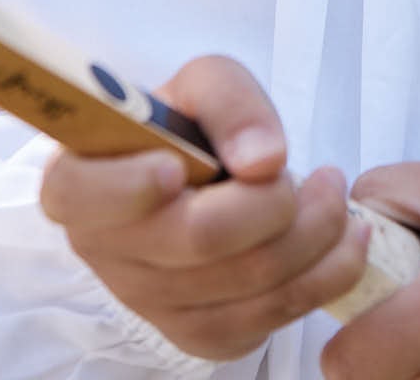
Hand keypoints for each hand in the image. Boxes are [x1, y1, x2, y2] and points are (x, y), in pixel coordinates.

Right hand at [39, 55, 370, 359]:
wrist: (199, 175)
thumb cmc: (188, 124)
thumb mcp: (202, 83)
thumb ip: (229, 101)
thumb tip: (264, 161)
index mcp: (77, 184)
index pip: (85, 196)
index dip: (132, 186)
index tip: (179, 165)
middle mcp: (103, 252)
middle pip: (199, 240)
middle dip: (279, 205)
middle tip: (323, 174)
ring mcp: (147, 303)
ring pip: (245, 286)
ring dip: (316, 240)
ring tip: (337, 197)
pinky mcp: (194, 336)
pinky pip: (266, 321)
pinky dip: (320, 282)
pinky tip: (342, 244)